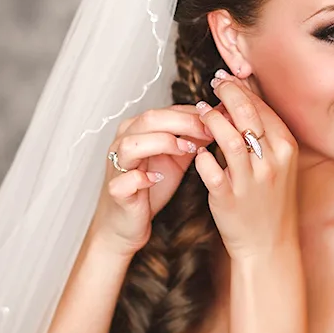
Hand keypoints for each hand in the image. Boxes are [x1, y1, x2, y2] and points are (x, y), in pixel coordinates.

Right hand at [88, 104, 213, 256]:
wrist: (129, 221)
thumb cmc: (151, 187)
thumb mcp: (177, 158)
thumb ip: (191, 138)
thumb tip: (217, 120)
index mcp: (137, 130)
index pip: (164, 111)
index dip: (192, 113)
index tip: (217, 118)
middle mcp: (123, 143)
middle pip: (149, 120)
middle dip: (183, 122)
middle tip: (208, 131)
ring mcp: (116, 166)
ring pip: (132, 144)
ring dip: (162, 143)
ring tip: (189, 150)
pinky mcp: (116, 191)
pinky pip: (124, 180)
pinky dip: (141, 178)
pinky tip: (158, 178)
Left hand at [193, 69, 299, 261]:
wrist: (269, 244)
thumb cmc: (270, 200)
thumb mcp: (278, 162)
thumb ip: (263, 132)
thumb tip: (244, 96)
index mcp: (285, 148)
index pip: (261, 107)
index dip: (240, 88)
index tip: (225, 78)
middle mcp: (271, 162)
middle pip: (246, 114)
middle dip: (226, 93)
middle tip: (212, 84)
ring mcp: (251, 181)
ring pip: (227, 138)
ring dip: (210, 120)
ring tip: (199, 111)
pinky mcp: (229, 199)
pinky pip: (210, 169)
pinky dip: (201, 156)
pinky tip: (197, 150)